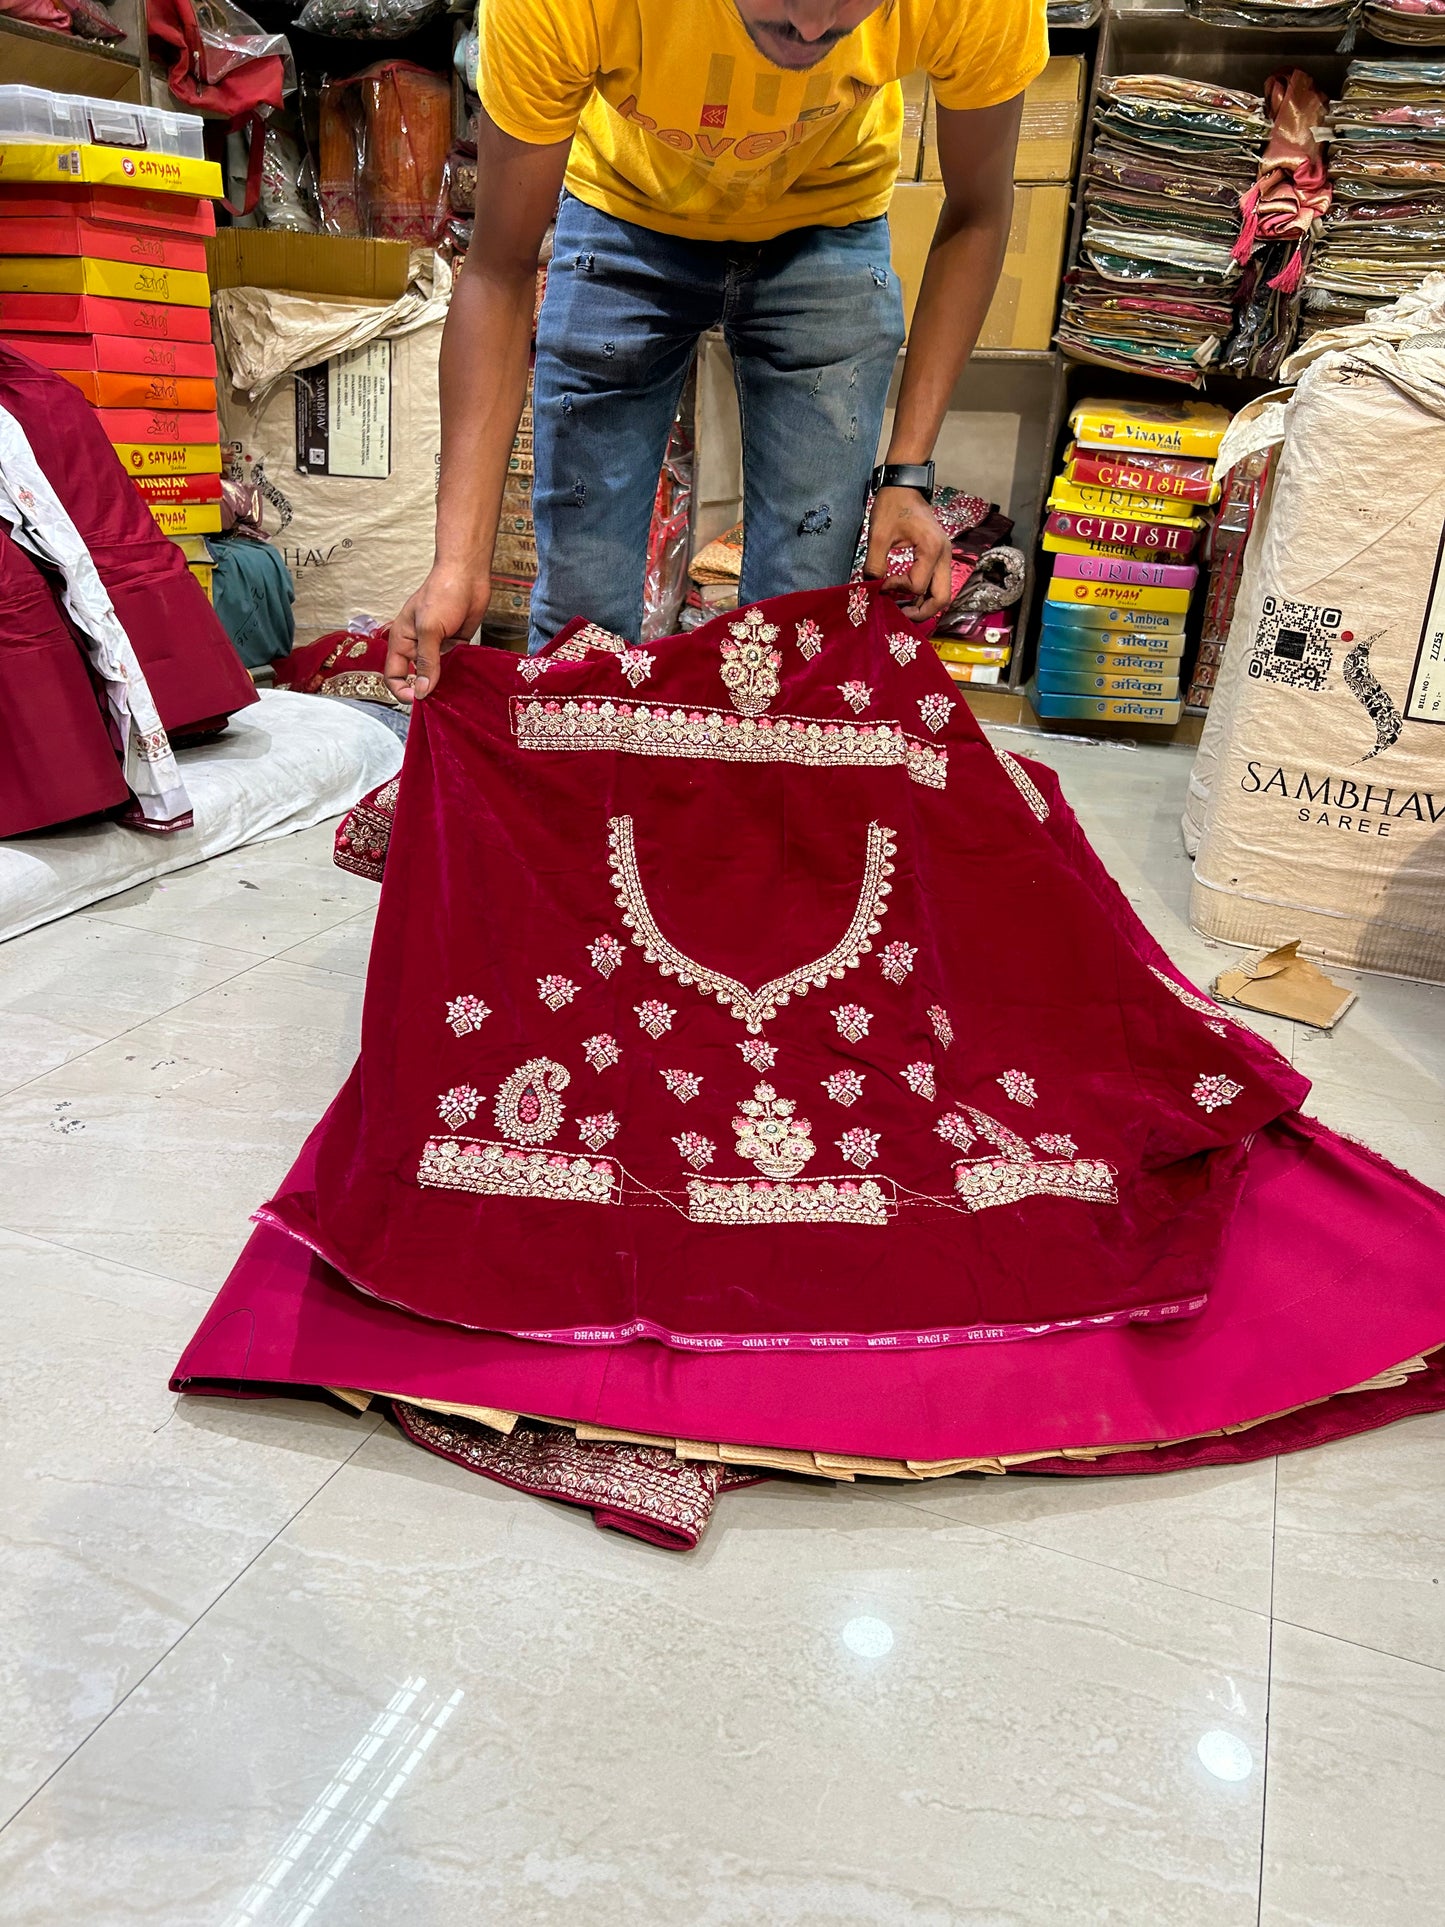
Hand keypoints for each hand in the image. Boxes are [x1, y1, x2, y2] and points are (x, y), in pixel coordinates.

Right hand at [385, 565, 491, 702]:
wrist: (467, 574)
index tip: (417, 699)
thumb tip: (421, 690)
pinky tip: (466, 677)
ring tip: (454, 690)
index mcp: (402, 640)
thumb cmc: (442, 593)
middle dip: (426, 689)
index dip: (402, 689)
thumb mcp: (429, 629)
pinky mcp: (455, 644)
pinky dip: (458, 673)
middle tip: (440, 699)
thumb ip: (425, 661)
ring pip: (437, 674)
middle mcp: (417, 645)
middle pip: (416, 677)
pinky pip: (454, 666)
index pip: (393, 674)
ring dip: (444, 682)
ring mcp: (437, 646)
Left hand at [863, 486, 951, 620]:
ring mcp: (945, 556)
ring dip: (924, 604)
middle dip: (922, 611)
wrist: (904, 486)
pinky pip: (937, 583)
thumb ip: (875, 565)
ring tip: (902, 608)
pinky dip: (924, 594)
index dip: (897, 589)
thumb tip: (873, 587)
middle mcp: (945, 555)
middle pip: (942, 598)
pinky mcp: (940, 556)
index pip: (918, 585)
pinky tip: (906, 596)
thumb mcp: (879, 535)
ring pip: (942, 593)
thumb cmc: (892, 505)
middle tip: (900, 615)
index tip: (882, 584)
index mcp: (931, 549)